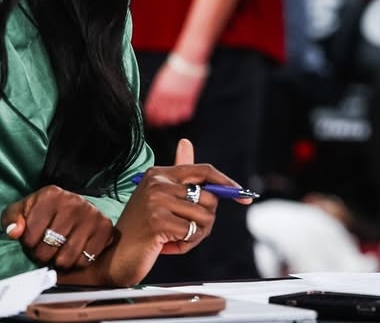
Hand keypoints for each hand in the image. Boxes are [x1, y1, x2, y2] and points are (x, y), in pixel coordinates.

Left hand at [2, 187, 113, 270]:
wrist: (74, 207)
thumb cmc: (44, 212)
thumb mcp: (22, 210)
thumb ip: (11, 219)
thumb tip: (15, 232)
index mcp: (51, 195)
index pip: (29, 236)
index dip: (28, 244)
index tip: (33, 239)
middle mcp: (75, 202)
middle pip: (49, 248)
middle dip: (43, 254)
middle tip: (46, 248)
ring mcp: (93, 215)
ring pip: (67, 257)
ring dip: (59, 261)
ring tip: (58, 252)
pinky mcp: (106, 228)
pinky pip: (86, 259)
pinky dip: (78, 262)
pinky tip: (75, 252)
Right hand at [93, 139, 249, 285]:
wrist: (113, 257)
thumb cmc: (143, 229)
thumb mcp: (162, 199)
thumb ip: (179, 177)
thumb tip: (186, 142)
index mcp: (160, 173)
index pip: (205, 171)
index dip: (228, 184)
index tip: (245, 198)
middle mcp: (158, 182)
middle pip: (210, 198)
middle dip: (205, 221)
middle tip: (184, 231)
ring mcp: (156, 201)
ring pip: (205, 217)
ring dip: (195, 235)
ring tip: (172, 239)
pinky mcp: (158, 221)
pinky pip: (192, 232)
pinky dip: (185, 244)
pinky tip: (165, 246)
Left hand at [143, 64, 204, 126]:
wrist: (189, 61)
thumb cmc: (175, 68)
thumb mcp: (161, 79)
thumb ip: (157, 93)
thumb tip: (154, 103)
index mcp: (158, 92)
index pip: (151, 111)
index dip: (150, 118)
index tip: (150, 121)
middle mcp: (168, 97)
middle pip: (161, 117)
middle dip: (159, 122)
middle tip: (159, 124)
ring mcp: (179, 99)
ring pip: (173, 118)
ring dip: (171, 120)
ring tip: (171, 120)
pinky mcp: (190, 99)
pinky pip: (186, 114)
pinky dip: (183, 116)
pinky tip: (182, 114)